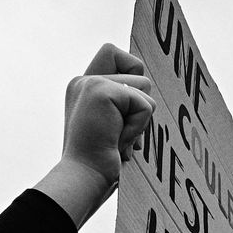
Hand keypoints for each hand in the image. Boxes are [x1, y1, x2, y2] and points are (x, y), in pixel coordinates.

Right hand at [62, 44, 156, 189]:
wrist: (85, 178)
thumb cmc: (102, 163)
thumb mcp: (115, 129)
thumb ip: (125, 105)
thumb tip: (149, 96)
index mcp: (84, 87)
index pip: (113, 53)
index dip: (131, 71)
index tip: (126, 108)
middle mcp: (83, 80)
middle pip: (137, 69)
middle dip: (140, 106)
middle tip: (120, 133)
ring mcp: (91, 83)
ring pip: (145, 86)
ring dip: (140, 120)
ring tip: (118, 138)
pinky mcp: (101, 90)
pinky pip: (144, 105)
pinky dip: (138, 128)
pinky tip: (117, 141)